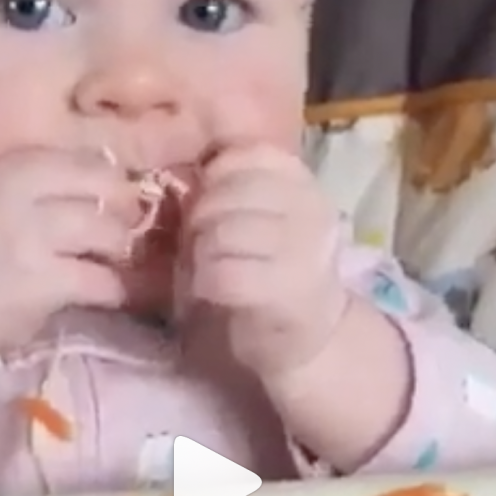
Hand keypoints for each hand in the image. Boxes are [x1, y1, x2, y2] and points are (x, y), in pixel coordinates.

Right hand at [0, 148, 141, 355]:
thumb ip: (38, 178)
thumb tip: (101, 167)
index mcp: (11, 170)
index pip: (86, 162)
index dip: (112, 181)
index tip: (116, 198)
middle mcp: (22, 199)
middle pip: (104, 194)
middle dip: (123, 215)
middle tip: (120, 232)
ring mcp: (34, 242)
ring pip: (106, 235)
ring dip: (118, 251)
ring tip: (113, 261)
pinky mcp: (45, 285)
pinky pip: (99, 282)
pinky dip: (113, 288)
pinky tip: (109, 292)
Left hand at [183, 145, 349, 378]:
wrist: (310, 339)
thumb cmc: (273, 274)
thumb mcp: (260, 218)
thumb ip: (231, 190)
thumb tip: (186, 176)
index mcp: (302, 182)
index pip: (243, 156)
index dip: (212, 181)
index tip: (213, 211)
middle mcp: (310, 209)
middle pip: (223, 195)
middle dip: (197, 222)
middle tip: (198, 249)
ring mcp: (302, 251)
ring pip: (219, 234)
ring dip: (197, 256)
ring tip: (203, 271)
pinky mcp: (286, 292)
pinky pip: (221, 274)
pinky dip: (203, 284)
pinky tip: (210, 293)